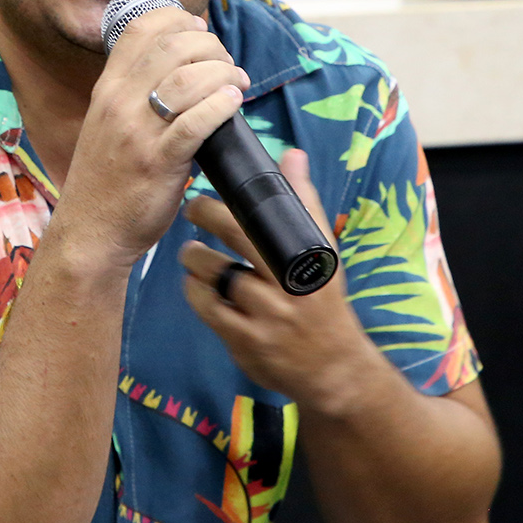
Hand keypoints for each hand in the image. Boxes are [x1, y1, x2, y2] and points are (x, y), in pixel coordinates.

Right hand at [57, 7, 251, 269]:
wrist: (90, 231)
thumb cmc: (107, 178)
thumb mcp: (109, 122)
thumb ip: (137, 90)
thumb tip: (184, 57)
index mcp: (107, 88)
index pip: (141, 28)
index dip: (178, 17)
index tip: (199, 29)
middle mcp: (119, 103)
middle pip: (173, 46)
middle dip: (211, 46)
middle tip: (226, 64)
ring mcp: (138, 133)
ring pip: (189, 79)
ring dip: (223, 74)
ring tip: (236, 84)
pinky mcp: (159, 163)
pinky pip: (196, 123)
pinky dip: (221, 106)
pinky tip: (233, 103)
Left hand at [179, 149, 383, 413]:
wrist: (333, 368)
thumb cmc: (322, 301)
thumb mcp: (322, 252)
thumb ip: (303, 204)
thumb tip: (293, 154)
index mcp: (307, 256)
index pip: (266, 215)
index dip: (233, 198)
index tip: (211, 185)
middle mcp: (289, 284)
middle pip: (238, 236)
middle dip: (206, 215)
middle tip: (191, 208)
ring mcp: (268, 316)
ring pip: (217, 274)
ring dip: (195, 257)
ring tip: (189, 251)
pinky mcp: (248, 342)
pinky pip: (210, 309)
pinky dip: (196, 292)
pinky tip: (194, 283)